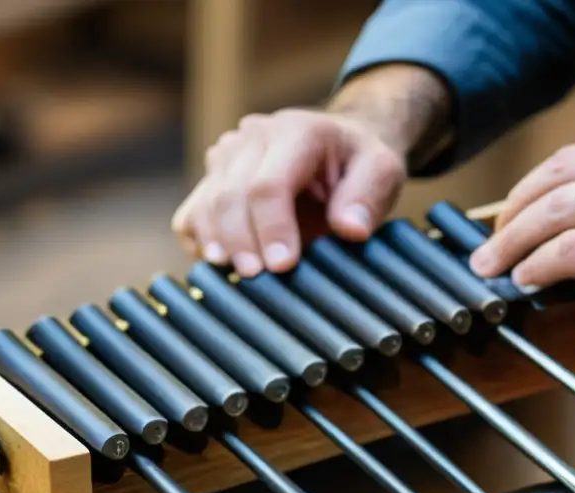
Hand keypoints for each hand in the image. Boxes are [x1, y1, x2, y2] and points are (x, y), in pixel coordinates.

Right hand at [171, 108, 405, 276]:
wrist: (339, 146)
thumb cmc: (360, 164)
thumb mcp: (383, 171)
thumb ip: (368, 196)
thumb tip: (350, 228)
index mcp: (297, 131)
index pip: (269, 183)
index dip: (272, 228)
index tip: (282, 265)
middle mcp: (253, 137)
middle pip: (230, 194)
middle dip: (241, 241)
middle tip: (256, 278)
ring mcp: (227, 156)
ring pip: (205, 203)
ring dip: (216, 243)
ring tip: (234, 275)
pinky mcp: (212, 178)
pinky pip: (191, 213)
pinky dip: (198, 240)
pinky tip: (219, 262)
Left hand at [469, 129, 574, 358]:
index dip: (539, 181)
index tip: (518, 205)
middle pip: (562, 173)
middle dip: (514, 206)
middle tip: (494, 235)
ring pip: (558, 211)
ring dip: (513, 239)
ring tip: (494, 263)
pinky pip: (571, 252)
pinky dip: (538, 265)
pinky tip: (527, 279)